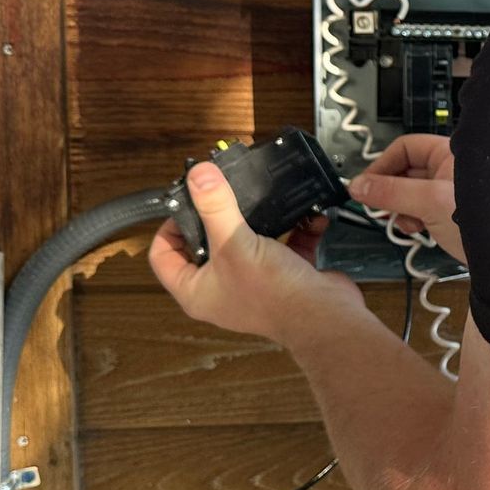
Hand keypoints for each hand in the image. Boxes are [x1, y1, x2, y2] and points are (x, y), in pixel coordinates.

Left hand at [150, 162, 361, 343]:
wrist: (325, 316)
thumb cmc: (271, 290)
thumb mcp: (234, 244)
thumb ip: (215, 206)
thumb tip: (198, 173)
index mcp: (196, 291)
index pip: (163, 257)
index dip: (169, 227)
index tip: (187, 202)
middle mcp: (222, 290)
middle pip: (207, 245)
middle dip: (217, 216)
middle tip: (222, 190)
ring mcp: (255, 283)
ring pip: (247, 242)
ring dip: (258, 218)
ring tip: (259, 194)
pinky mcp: (286, 275)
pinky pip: (285, 244)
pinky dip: (296, 227)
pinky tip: (305, 210)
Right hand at [349, 133, 464, 261]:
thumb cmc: (487, 223)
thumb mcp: (429, 202)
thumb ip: (391, 192)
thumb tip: (359, 186)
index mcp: (451, 154)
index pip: (405, 147)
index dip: (382, 165)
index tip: (365, 185)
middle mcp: (452, 169)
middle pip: (406, 171)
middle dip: (390, 191)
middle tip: (378, 207)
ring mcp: (452, 192)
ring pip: (412, 193)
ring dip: (401, 208)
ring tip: (403, 222)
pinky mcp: (452, 214)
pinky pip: (423, 210)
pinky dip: (414, 219)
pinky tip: (416, 230)